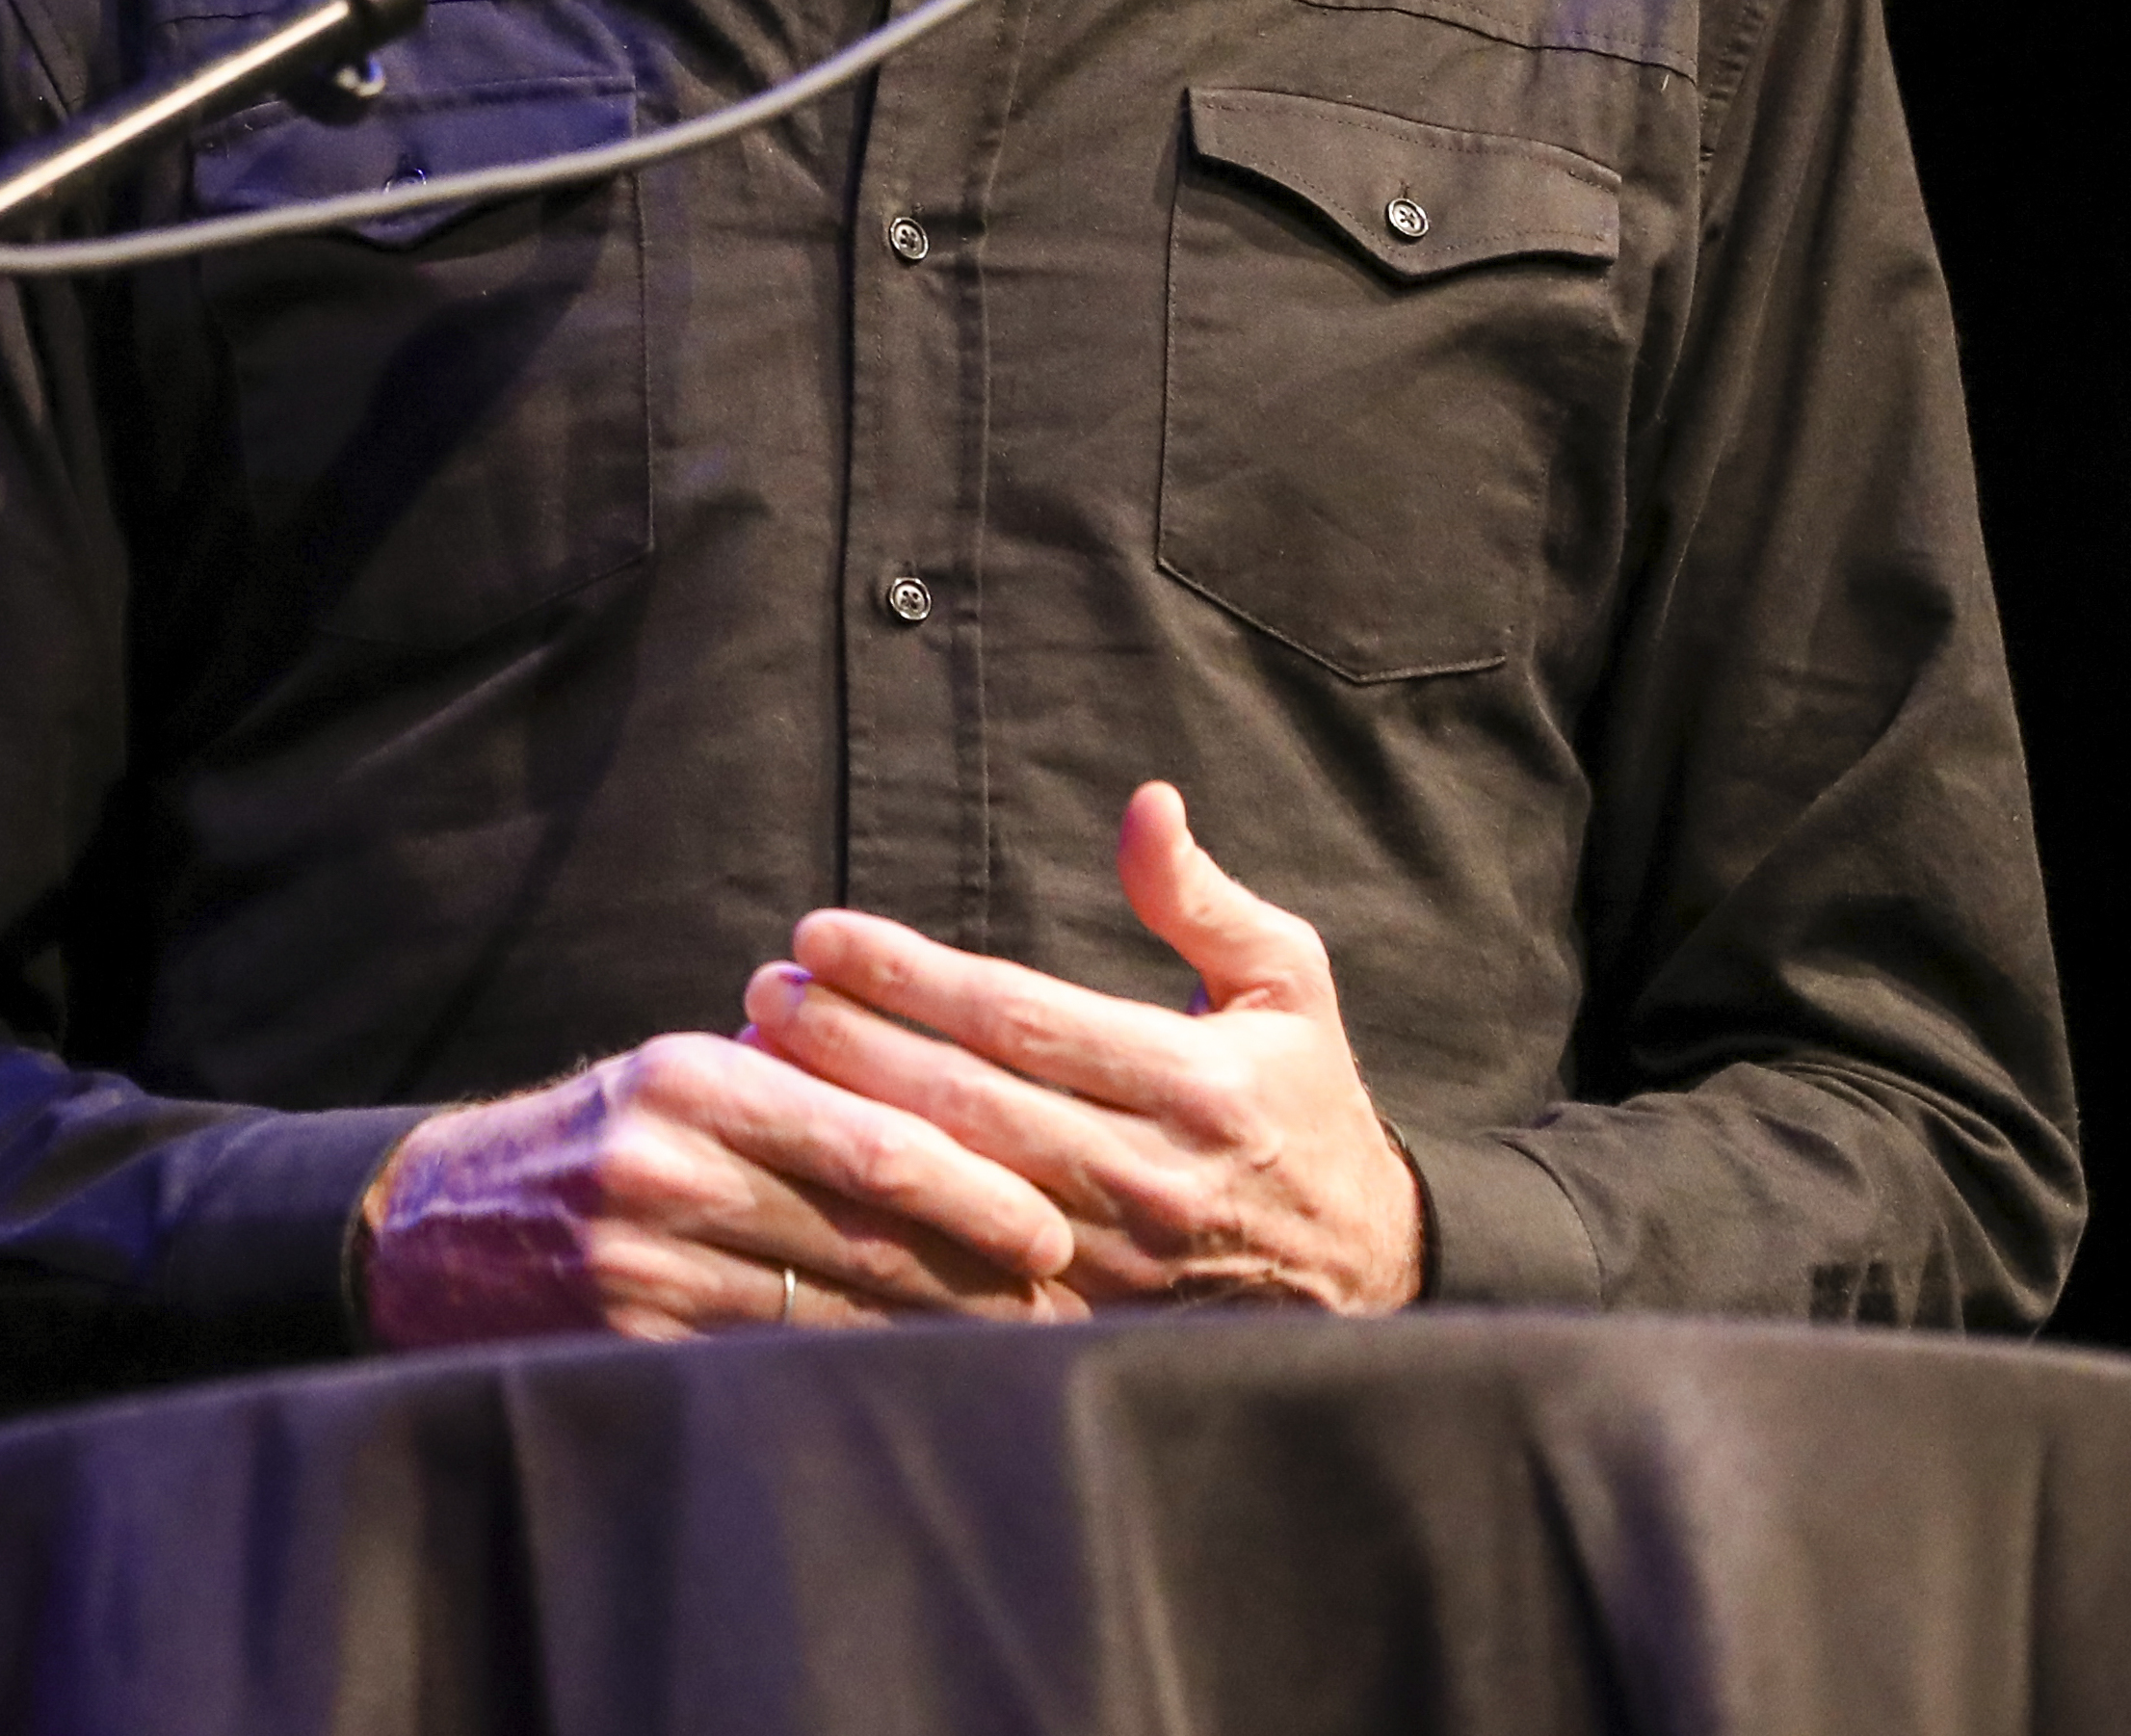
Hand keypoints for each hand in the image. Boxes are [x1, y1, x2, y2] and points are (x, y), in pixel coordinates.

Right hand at [356, 1028, 1086, 1348]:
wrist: (439, 1225)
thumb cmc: (605, 1140)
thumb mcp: (684, 1078)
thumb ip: (799, 1083)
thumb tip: (960, 1106)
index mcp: (695, 1075)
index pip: (867, 1138)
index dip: (972, 1189)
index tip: (1051, 1229)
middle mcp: (668, 1163)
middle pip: (863, 1234)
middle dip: (977, 1276)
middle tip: (1070, 1305)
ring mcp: (642, 1260)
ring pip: (828, 1313)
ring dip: (935, 1339)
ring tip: (1022, 1356)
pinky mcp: (626, 1340)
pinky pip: (767, 1367)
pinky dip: (850, 1381)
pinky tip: (913, 1392)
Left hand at [744, 781, 1423, 1315]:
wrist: (1370, 1278)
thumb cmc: (1308, 1104)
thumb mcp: (1287, 982)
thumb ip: (1202, 898)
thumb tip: (1146, 802)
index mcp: (1195, 1084)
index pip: (1022, 1018)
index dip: (912, 974)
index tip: (821, 933)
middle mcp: (1149, 1177)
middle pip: (968, 1105)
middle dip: (852, 1043)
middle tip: (765, 991)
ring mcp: (1113, 1267)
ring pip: (953, 1192)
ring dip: (847, 1129)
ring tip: (760, 1068)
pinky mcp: (1086, 1329)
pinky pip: (962, 1281)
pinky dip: (881, 1231)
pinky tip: (810, 1185)